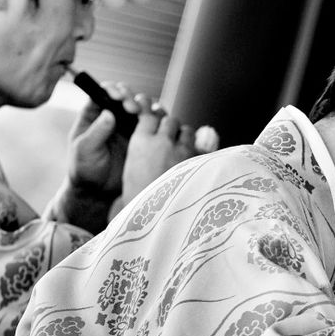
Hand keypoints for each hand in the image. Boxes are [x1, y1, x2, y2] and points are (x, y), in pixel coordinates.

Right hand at [114, 93, 217, 214]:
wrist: (149, 219)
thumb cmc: (138, 195)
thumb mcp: (133, 166)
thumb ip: (146, 145)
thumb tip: (161, 127)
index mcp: (139, 141)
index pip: (150, 116)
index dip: (155, 119)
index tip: (157, 124)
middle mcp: (160, 141)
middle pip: (170, 120)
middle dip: (171, 128)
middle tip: (171, 142)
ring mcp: (180, 150)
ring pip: (187, 130)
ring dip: (186, 137)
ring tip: (183, 152)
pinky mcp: (196, 162)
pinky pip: (202, 148)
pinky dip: (199, 153)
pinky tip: (195, 163)